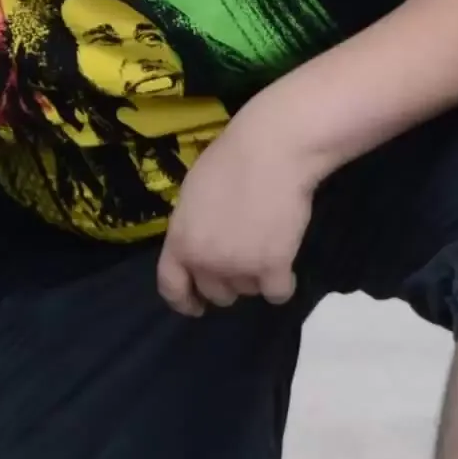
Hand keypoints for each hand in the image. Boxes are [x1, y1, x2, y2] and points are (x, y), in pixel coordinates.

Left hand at [154, 101, 331, 315]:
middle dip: (229, 282)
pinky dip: (283, 283)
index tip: (196, 306)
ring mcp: (239, 267)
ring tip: (267, 244)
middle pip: (217, 293)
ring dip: (257, 278)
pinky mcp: (273, 268)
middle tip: (244, 259)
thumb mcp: (193, 196)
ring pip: (249, 291)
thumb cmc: (229, 162)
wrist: (271, 152)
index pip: (171, 287)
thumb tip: (199, 246)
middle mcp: (205, 261)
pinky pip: (278, 293)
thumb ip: (192, 229)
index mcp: (180, 241)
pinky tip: (286, 264)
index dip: (184, 301)